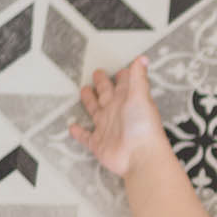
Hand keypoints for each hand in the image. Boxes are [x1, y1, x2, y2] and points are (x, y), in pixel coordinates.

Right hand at [68, 56, 167, 178]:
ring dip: (89, 102)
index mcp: (128, 101)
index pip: (124, 85)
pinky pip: (85, 137)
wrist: (139, 157)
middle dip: (102, 84)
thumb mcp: (140, 96)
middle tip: (97, 74)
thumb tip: (143, 59)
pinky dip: (78, 133)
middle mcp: (117, 113)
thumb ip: (138, 77)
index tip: (120, 69)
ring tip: (84, 92)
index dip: (122, 77)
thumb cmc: (143, 127)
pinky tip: (72, 127)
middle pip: (106, 95)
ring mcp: (108, 129)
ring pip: (95, 112)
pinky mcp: (99, 144)